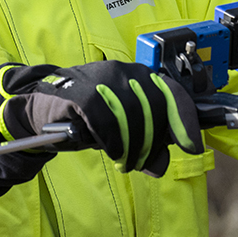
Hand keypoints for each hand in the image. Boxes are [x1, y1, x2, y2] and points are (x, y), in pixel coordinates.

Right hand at [0, 61, 201, 175]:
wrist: (44, 107)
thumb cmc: (88, 117)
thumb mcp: (123, 130)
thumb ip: (146, 143)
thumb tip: (162, 165)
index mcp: (140, 75)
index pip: (172, 92)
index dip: (185, 120)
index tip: (193, 146)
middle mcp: (124, 71)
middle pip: (155, 110)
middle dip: (152, 144)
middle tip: (141, 163)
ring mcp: (103, 79)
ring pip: (133, 118)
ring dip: (132, 148)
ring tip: (124, 161)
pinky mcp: (82, 93)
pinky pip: (107, 123)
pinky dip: (112, 142)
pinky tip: (111, 151)